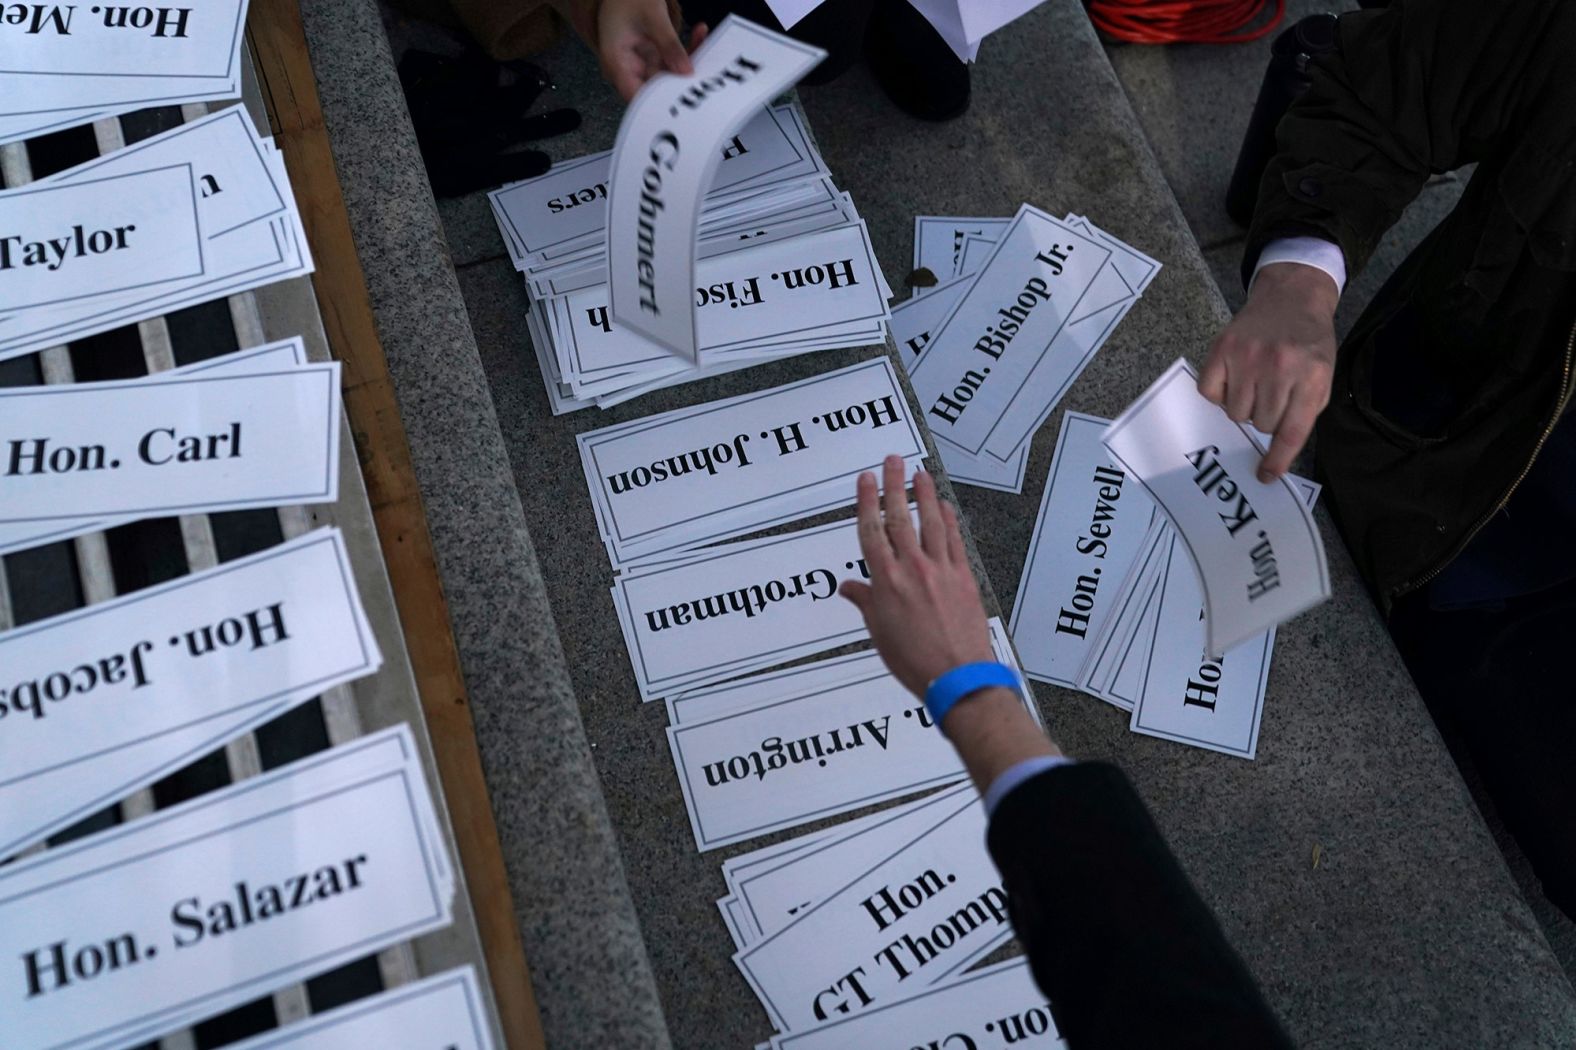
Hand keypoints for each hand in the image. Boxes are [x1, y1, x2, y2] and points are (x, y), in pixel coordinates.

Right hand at [592, 0, 707, 101]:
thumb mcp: (651, 16)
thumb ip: (668, 44)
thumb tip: (687, 73)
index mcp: (617, 62)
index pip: (636, 96)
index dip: (659, 103)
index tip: (684, 97)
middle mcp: (628, 69)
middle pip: (657, 89)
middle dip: (682, 81)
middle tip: (704, 68)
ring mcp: (642, 64)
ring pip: (670, 77)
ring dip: (690, 61)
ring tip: (702, 38)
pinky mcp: (654, 58)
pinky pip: (674, 63)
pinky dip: (688, 50)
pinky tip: (699, 31)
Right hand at [839, 455, 994, 698]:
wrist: (957, 676)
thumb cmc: (914, 661)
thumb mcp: (879, 633)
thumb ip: (866, 602)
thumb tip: (850, 587)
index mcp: (885, 582)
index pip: (871, 531)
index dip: (866, 501)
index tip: (865, 479)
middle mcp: (912, 569)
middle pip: (899, 517)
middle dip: (894, 485)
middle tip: (892, 461)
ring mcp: (941, 570)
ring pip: (931, 522)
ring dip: (925, 494)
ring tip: (920, 473)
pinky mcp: (964, 577)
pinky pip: (955, 541)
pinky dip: (950, 520)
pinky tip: (946, 506)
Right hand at [1198, 261, 1338, 482]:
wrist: (1292, 296)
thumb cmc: (1309, 343)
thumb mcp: (1321, 376)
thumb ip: (1303, 411)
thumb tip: (1276, 450)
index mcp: (1311, 378)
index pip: (1291, 432)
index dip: (1277, 459)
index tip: (1265, 476)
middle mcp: (1279, 368)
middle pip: (1261, 424)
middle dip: (1266, 417)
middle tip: (1272, 394)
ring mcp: (1247, 357)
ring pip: (1235, 413)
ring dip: (1244, 406)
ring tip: (1255, 383)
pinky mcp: (1222, 349)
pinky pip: (1211, 394)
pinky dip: (1220, 392)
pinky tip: (1234, 376)